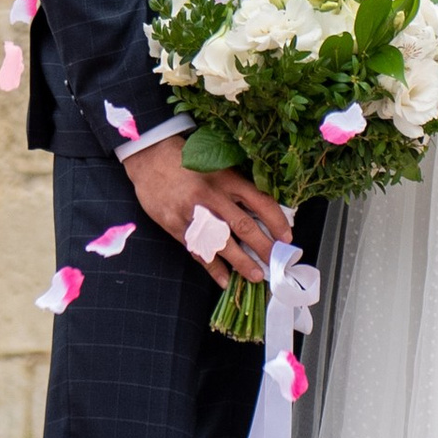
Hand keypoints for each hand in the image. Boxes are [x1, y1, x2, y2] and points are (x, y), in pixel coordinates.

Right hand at [122, 133, 290, 285]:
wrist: (149, 158)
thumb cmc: (187, 161)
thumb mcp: (217, 166)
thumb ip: (236, 187)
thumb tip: (261, 213)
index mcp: (226, 178)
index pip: (259, 201)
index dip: (276, 221)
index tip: (287, 237)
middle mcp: (212, 196)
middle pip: (243, 225)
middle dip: (263, 247)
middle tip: (276, 261)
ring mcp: (193, 213)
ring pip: (222, 243)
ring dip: (241, 262)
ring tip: (255, 276)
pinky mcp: (176, 225)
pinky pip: (198, 251)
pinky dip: (213, 268)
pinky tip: (225, 280)